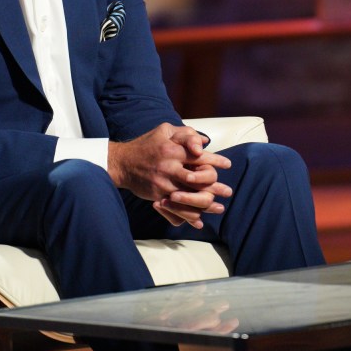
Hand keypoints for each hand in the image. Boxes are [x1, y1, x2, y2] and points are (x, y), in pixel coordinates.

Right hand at [108, 123, 231, 228]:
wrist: (122, 163)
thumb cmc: (146, 144)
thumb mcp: (164, 131)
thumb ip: (185, 134)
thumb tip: (204, 141)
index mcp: (173, 150)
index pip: (200, 156)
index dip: (216, 161)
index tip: (228, 164)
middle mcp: (170, 167)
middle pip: (199, 179)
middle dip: (216, 186)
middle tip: (228, 191)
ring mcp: (163, 183)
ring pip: (190, 197)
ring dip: (207, 204)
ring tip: (219, 207)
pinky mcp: (157, 195)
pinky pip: (176, 208)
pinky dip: (188, 215)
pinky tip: (199, 219)